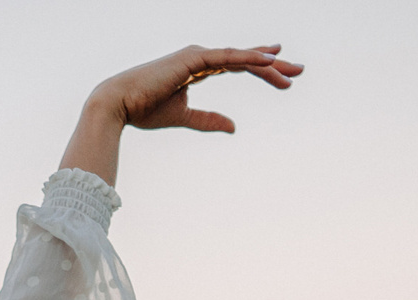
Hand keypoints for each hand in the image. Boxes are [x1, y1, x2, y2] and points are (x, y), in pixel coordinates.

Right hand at [95, 44, 301, 135]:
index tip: (282, 72)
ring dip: (268, 63)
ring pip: (241, 57)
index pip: (236, 65)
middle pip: (245, 59)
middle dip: (273, 64)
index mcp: (197, 68)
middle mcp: (200, 57)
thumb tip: (235, 127)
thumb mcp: (184, 117)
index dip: (260, 68)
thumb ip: (209, 120)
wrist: (119, 104)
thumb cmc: (144, 110)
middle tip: (298, 70)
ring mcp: (198, 55)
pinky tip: (270, 59)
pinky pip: (228, 57)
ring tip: (291, 70)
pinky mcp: (194, 59)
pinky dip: (249, 57)